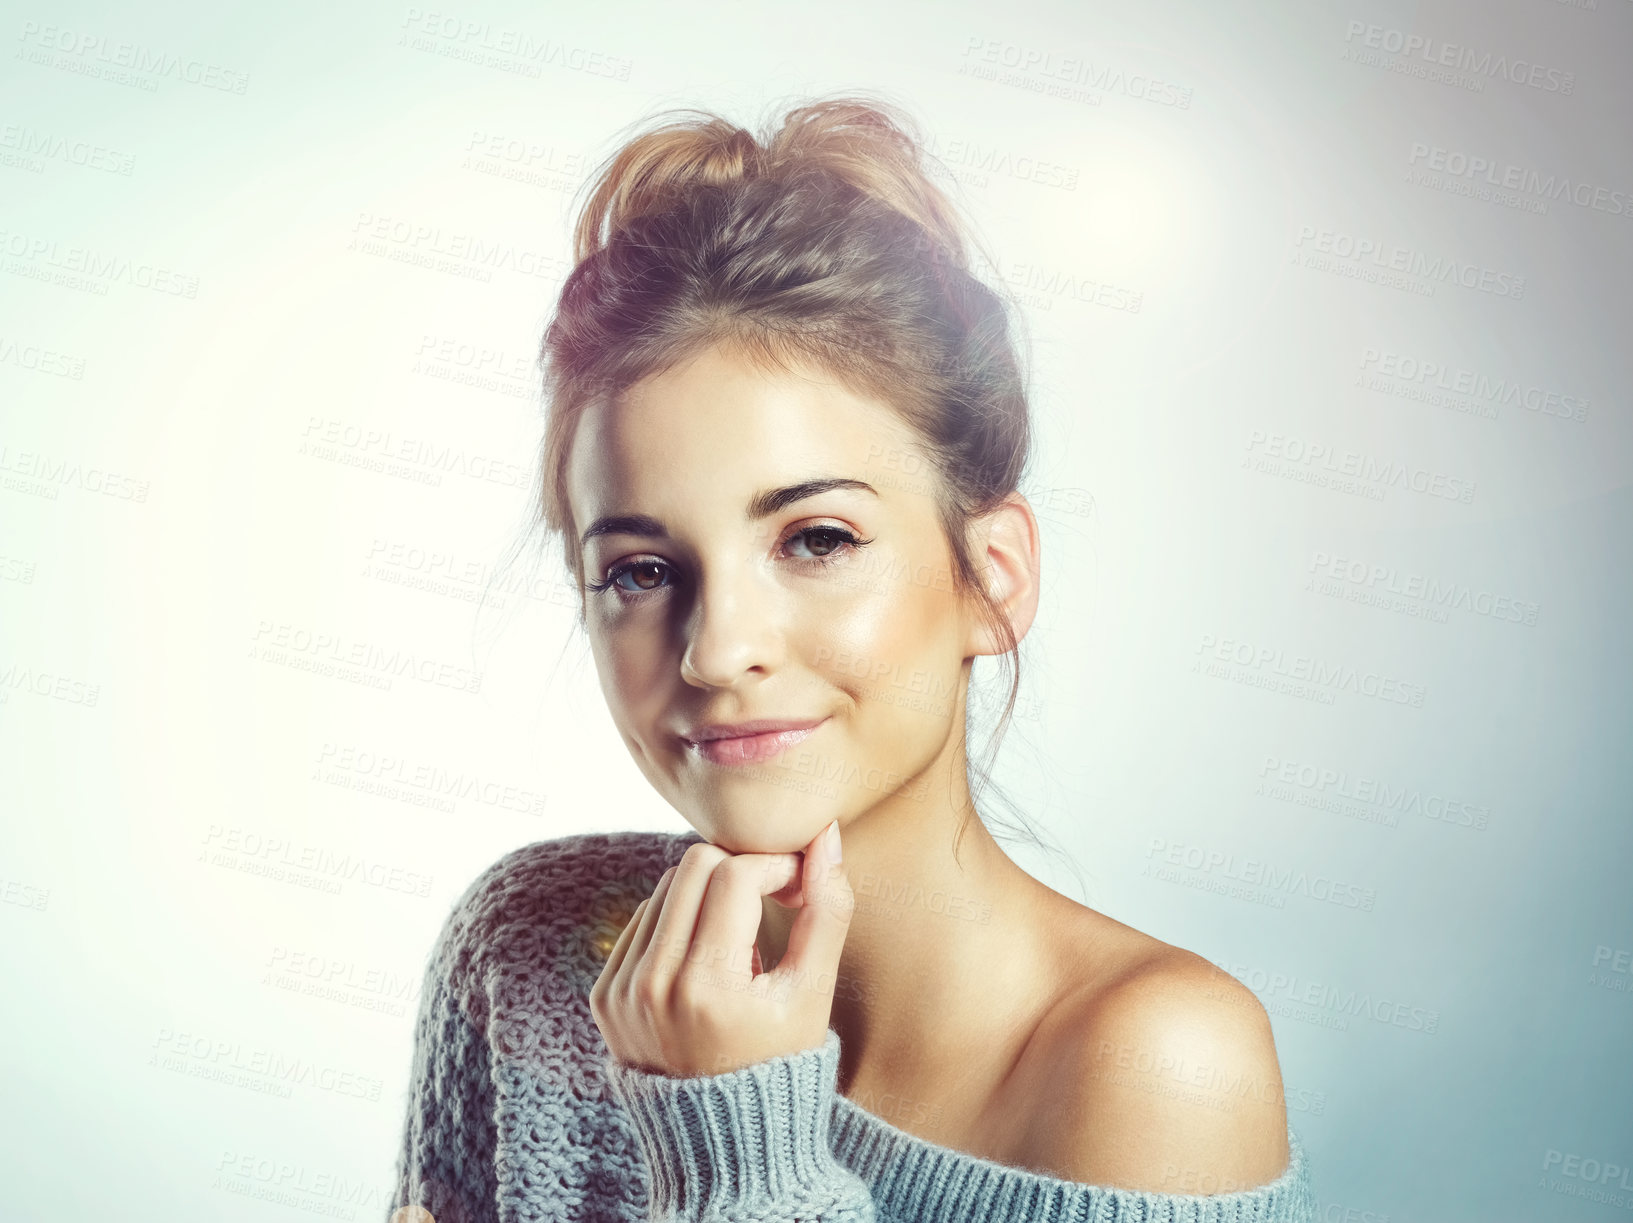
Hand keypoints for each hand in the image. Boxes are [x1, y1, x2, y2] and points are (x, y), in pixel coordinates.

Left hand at [589, 819, 851, 1076]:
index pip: (735, 875)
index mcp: (709, 987)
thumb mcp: (814, 992)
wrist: (723, 1143)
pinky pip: (642, 922)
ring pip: (665, 888)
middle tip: (771, 899)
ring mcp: (622, 993)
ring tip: (740, 941)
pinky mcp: (604, 997)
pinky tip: (708, 962)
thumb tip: (826, 836)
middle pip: (692, 865)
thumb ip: (826, 910)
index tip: (798, 885)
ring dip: (708, 895)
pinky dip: (679, 924)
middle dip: (738, 869)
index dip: (775, 866)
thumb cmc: (781, 1062)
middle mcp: (654, 987)